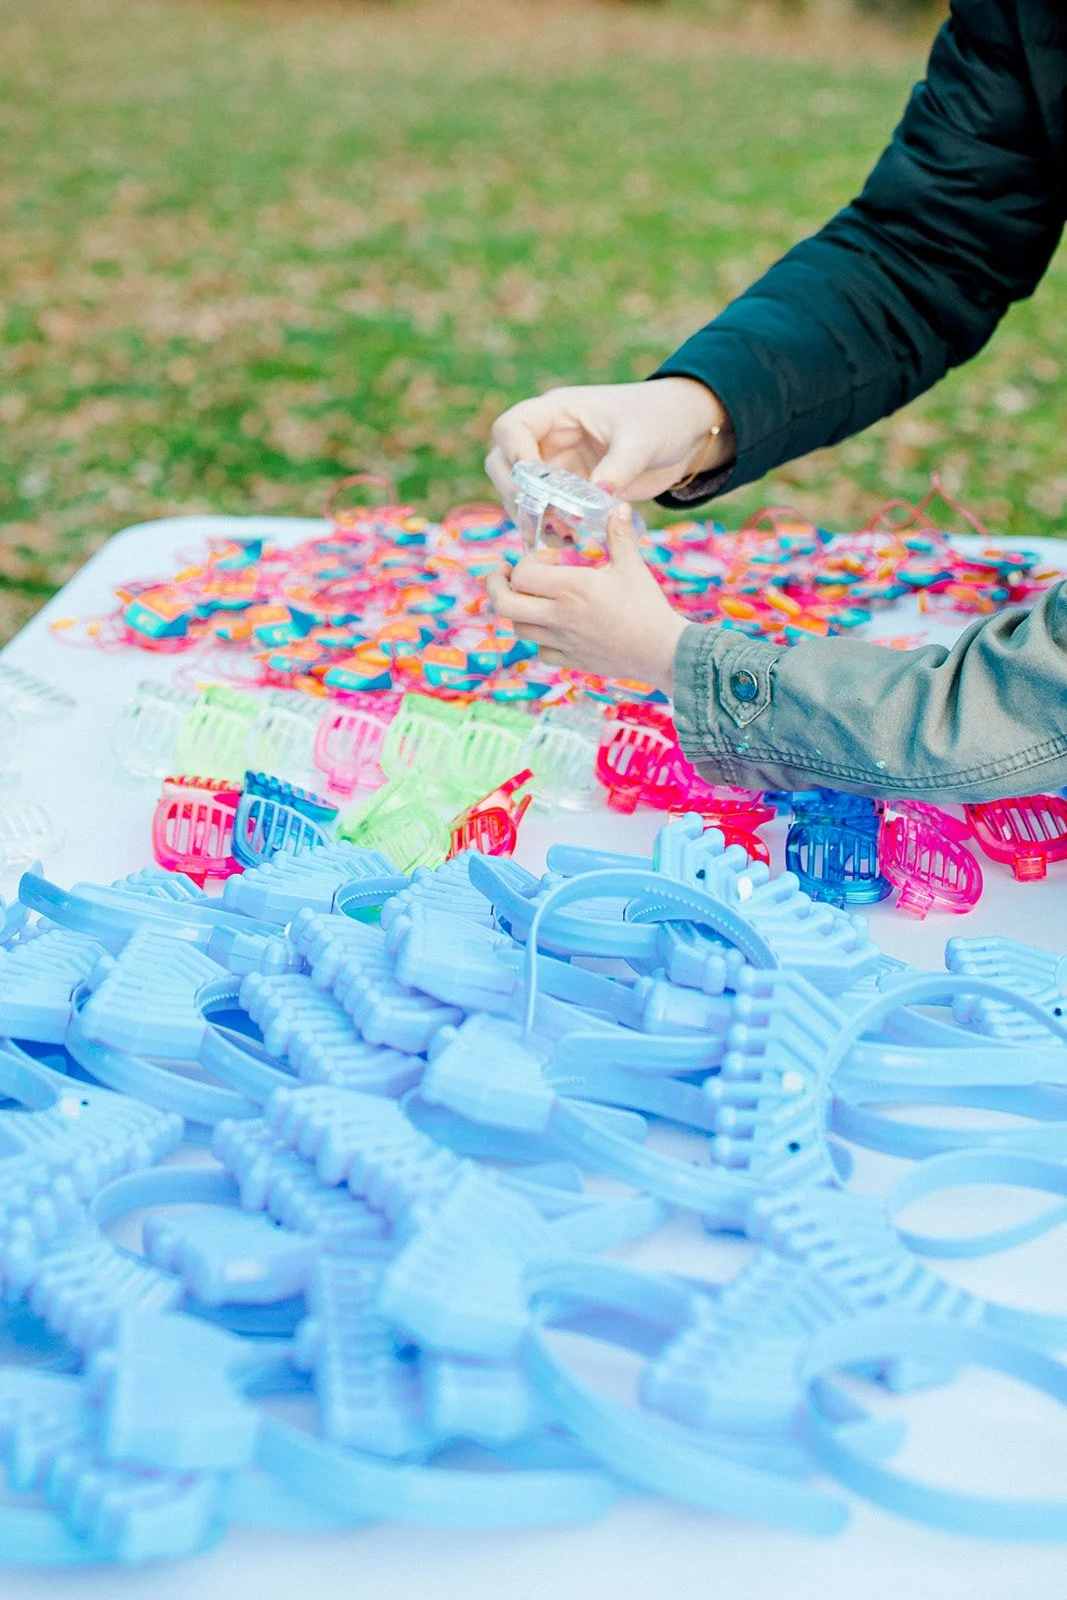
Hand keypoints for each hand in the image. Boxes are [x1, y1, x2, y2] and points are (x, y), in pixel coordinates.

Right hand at [485, 377, 732, 513]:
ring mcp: (556, 463)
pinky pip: (544, 509)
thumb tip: (595, 497)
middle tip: (543, 517)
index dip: (514, 455)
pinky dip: (548, 526)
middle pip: (502, 462)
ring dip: (530, 515)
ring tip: (560, 533)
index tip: (537, 483)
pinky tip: (567, 540)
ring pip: (518, 491)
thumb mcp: (643, 440)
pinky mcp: (569, 488)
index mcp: (558, 410)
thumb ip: (618, 467)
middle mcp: (549, 436)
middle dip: (515, 492)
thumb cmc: (663, 419)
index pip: (511, 427)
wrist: (685, 433)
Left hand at [485, 502, 687, 692]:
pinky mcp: (571, 661)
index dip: (525, 563)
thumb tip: (617, 505)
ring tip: (530, 599)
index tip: (547, 560)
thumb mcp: (632, 566)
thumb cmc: (648, 607)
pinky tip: (552, 627)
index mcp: (571, 588)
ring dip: (518, 611)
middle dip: (496, 587)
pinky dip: (539, 639)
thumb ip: (618, 535)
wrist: (662, 652)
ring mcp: (562, 641)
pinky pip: (540, 652)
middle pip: (503, 605)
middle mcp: (559, 616)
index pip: (522, 574)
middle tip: (503, 576)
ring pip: (518, 628)